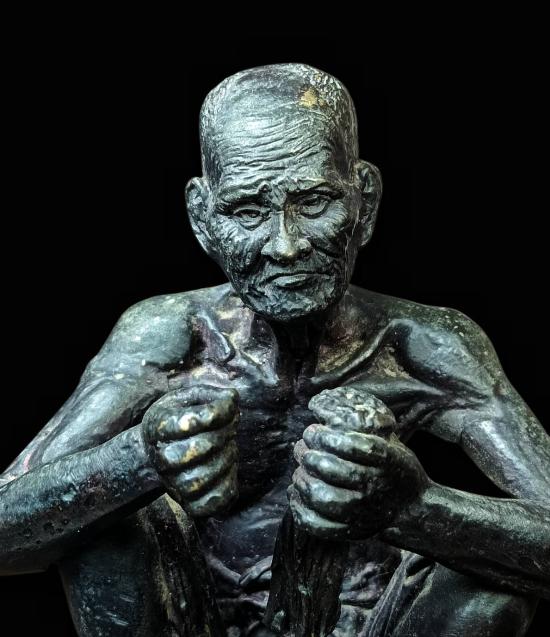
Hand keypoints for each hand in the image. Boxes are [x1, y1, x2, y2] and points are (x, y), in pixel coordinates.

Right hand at [141, 385, 238, 516]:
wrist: (159, 452)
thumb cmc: (179, 418)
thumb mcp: (188, 397)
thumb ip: (210, 393)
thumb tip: (232, 398)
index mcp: (159, 427)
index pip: (191, 422)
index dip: (218, 411)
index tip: (230, 403)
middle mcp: (162, 459)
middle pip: (203, 447)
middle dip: (226, 433)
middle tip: (231, 427)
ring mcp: (174, 485)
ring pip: (207, 477)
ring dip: (228, 458)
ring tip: (228, 448)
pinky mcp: (191, 505)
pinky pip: (214, 503)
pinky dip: (228, 487)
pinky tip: (227, 470)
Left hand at [289, 386, 428, 539]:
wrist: (414, 508)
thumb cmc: (395, 468)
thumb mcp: (390, 444)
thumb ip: (364, 432)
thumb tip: (322, 409)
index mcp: (385, 460)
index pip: (351, 446)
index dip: (326, 437)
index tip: (314, 430)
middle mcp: (373, 486)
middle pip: (331, 470)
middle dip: (309, 454)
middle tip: (302, 447)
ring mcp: (362, 512)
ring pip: (322, 497)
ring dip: (303, 479)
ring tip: (300, 468)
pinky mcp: (352, 531)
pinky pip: (319, 524)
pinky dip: (300, 509)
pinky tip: (295, 493)